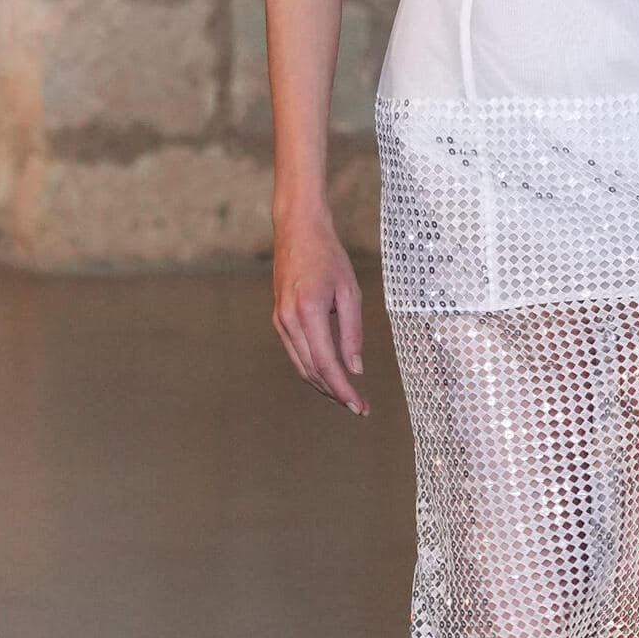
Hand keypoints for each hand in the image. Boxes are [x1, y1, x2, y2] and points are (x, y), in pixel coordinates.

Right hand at [272, 210, 367, 414]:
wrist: (297, 230)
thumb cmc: (328, 256)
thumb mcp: (350, 292)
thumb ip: (352, 333)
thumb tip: (355, 369)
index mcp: (308, 311)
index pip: (326, 363)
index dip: (343, 389)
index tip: (359, 406)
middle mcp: (288, 319)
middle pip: (311, 370)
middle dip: (335, 393)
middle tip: (359, 407)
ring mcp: (280, 320)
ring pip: (301, 365)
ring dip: (323, 385)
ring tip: (347, 396)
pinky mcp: (278, 318)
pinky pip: (295, 352)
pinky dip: (312, 369)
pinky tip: (329, 375)